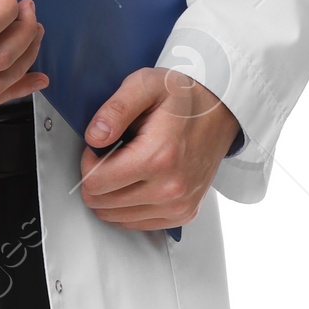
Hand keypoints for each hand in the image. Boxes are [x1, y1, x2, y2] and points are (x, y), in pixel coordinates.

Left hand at [80, 69, 238, 230]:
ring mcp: (178, 206)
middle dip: (98, 178)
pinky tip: (137, 182)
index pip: (95, 183)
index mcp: (159, 157)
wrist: (220, 111)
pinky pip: (136, 223)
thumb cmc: (183, 97)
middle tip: (113, 155)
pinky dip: (128, 206)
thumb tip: (95, 137)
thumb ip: (116, 109)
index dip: (88, 162)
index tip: (101, 146)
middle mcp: (171, 188)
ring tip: (128, 166)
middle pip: (102, 204)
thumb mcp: (145, 84)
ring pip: (116, 217)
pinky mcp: (183, 214)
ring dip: (112, 194)